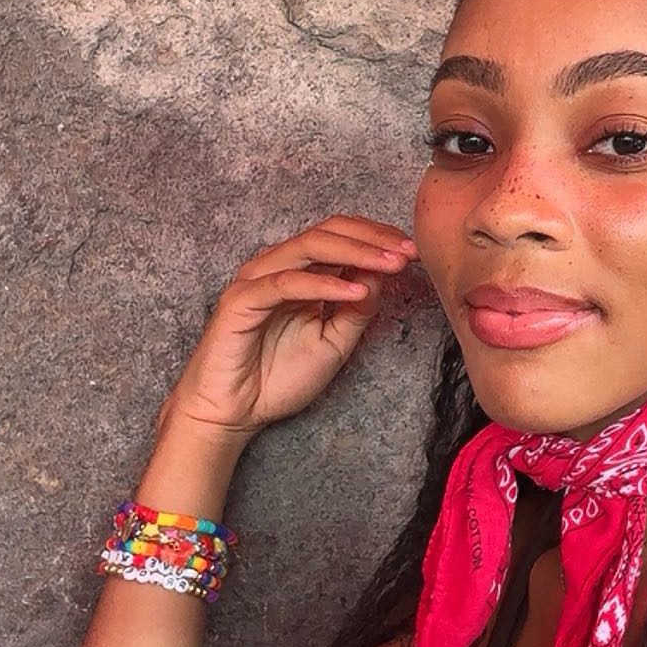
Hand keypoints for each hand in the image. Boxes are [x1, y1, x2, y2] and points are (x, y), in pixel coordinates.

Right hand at [157, 214, 419, 442]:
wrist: (234, 413)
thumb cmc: (278, 379)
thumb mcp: (334, 344)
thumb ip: (357, 312)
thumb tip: (382, 277)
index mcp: (300, 273)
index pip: (341, 237)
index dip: (378, 239)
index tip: (413, 253)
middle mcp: (278, 268)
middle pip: (328, 232)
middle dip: (373, 239)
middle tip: (408, 253)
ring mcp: (258, 280)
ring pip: (309, 247)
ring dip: (355, 252)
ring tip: (391, 264)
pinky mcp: (242, 300)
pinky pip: (286, 283)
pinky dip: (323, 284)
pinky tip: (355, 291)